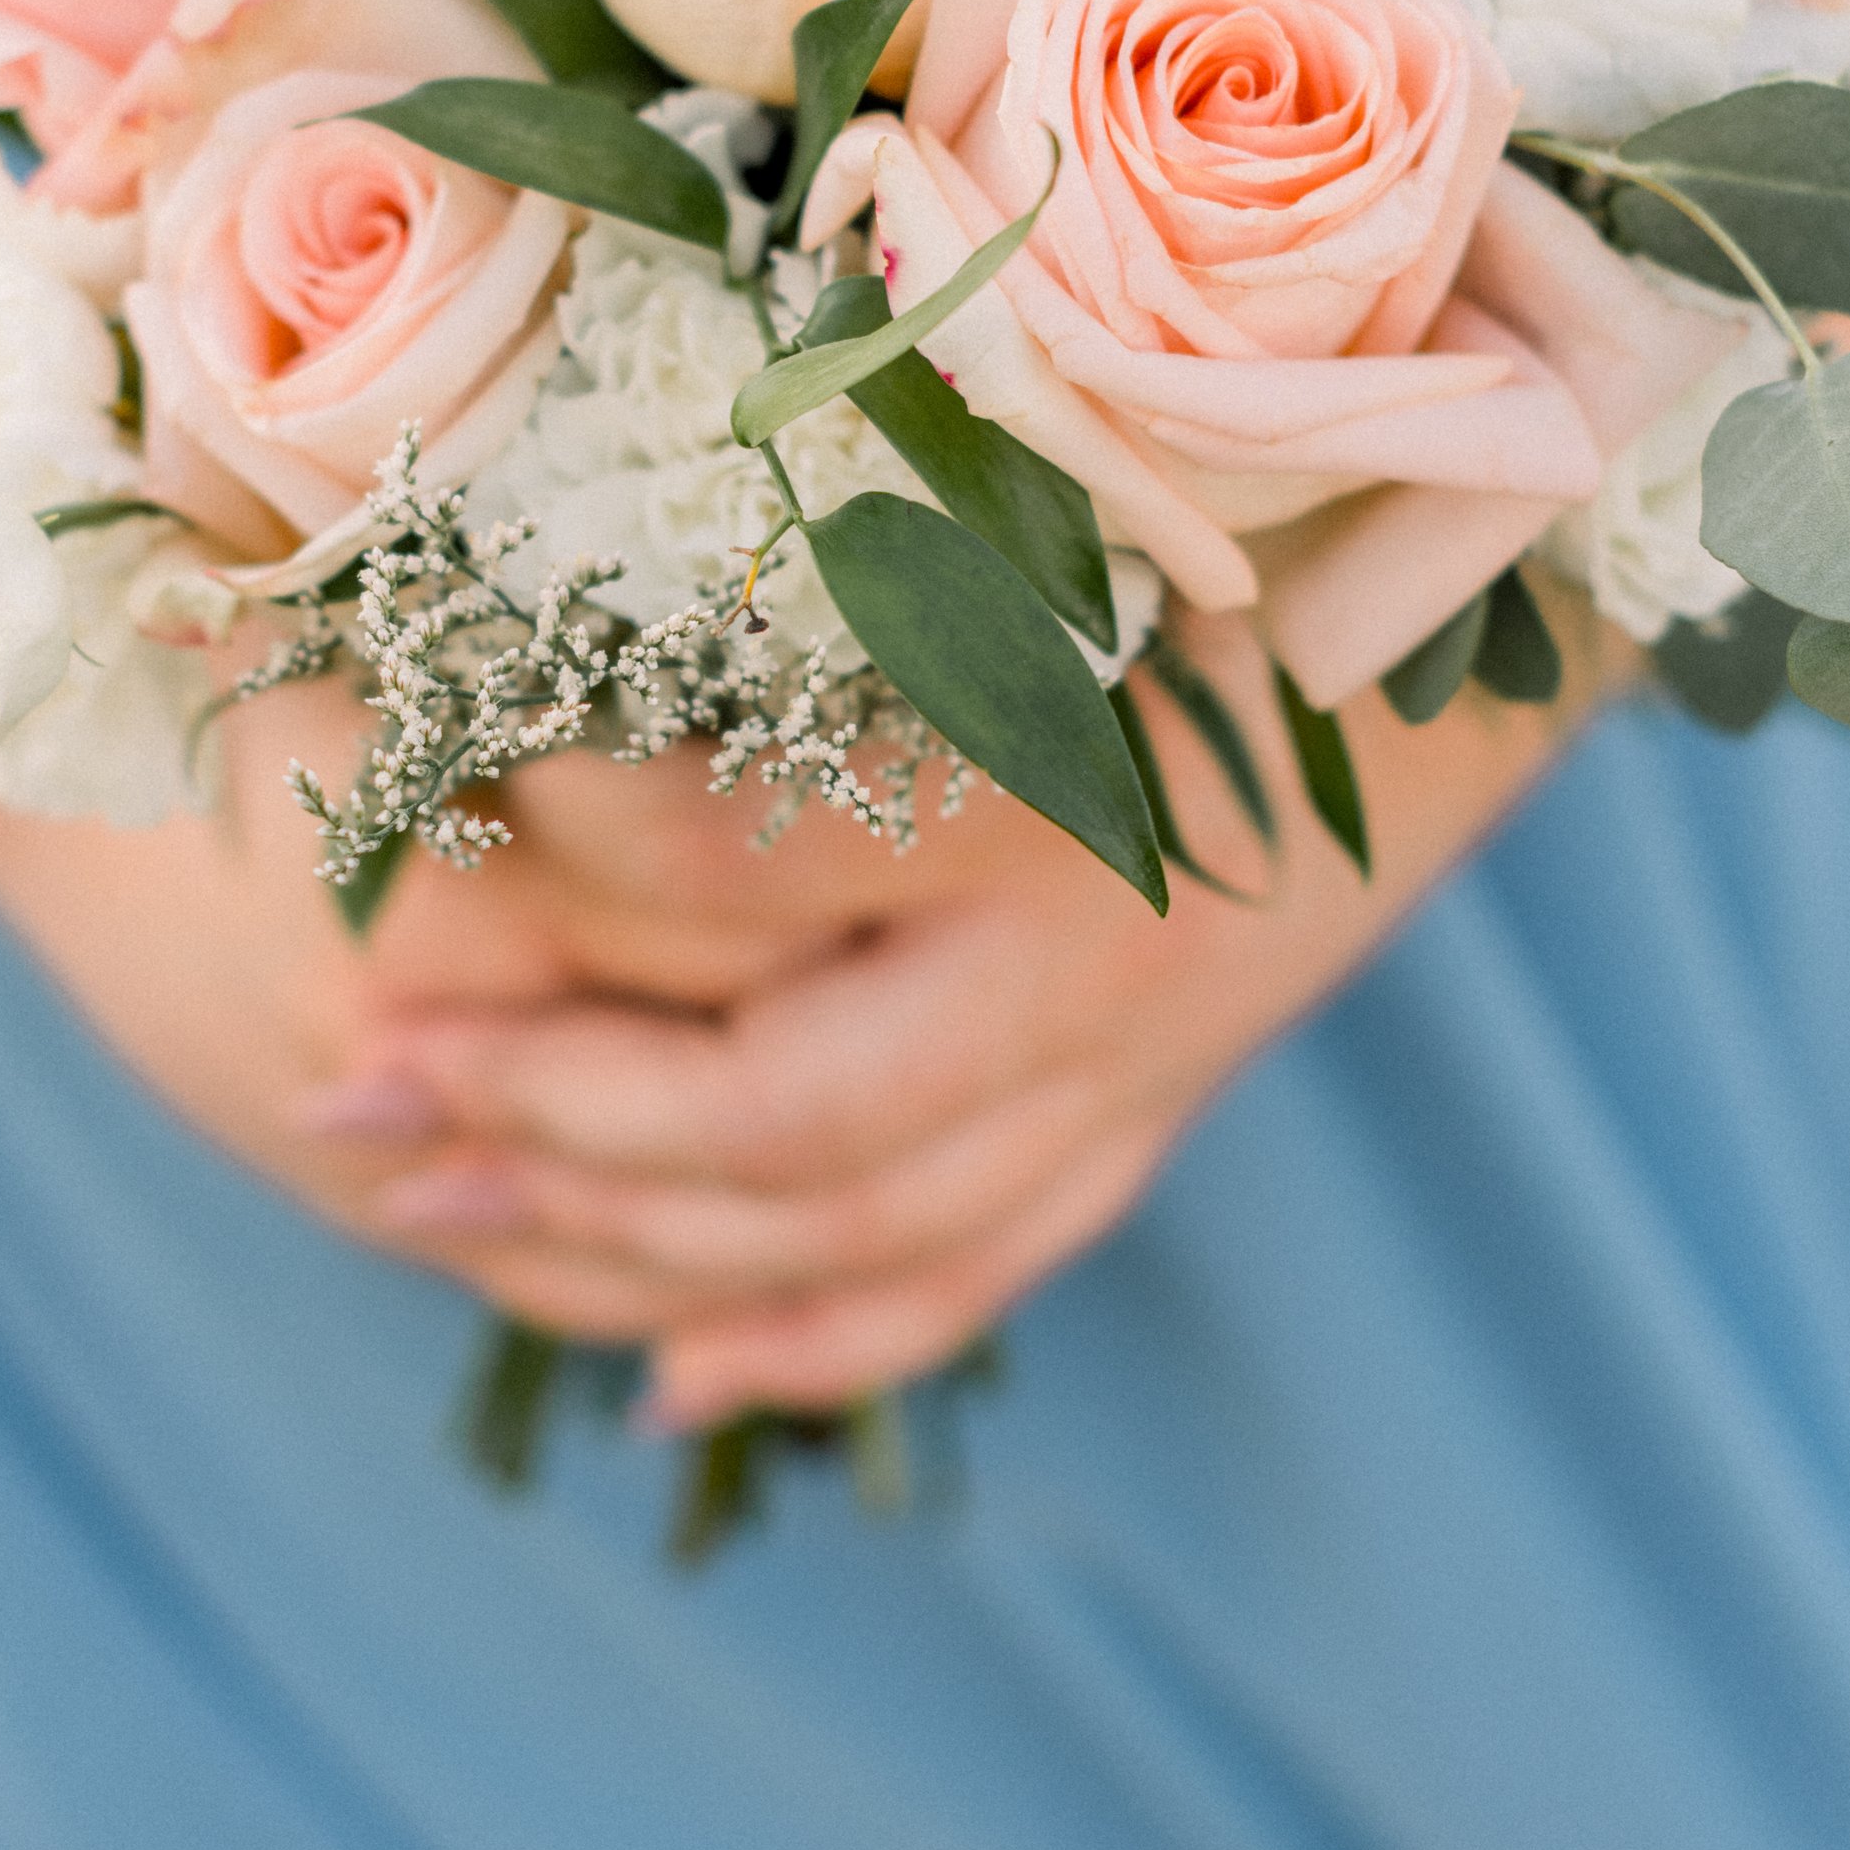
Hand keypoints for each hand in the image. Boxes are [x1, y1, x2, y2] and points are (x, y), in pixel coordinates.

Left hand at [301, 602, 1630, 1426]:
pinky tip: (677, 1375)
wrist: (1490, 570)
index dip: (551, 840)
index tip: (408, 783)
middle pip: (785, 1115)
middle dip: (548, 1120)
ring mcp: (1143, 1053)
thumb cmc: (1227, 480)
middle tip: (359, 1095)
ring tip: (434, 1215)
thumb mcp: (1036, 473)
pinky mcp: (1161, 1099)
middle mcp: (1101, 950)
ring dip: (633, 1242)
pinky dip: (823, 1338)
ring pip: (865, 1225)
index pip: (740, 862)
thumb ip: (822, 537)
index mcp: (1052, 766)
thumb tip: (554, 585)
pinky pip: (980, 1266)